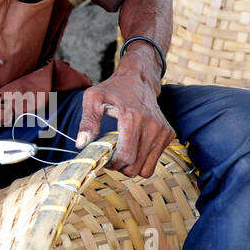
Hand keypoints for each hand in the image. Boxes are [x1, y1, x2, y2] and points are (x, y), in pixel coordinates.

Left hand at [76, 60, 174, 179]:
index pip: (126, 157)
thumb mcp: (94, 98)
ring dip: (133, 166)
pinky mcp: (168, 133)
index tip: (106, 157)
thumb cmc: (114, 89)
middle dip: (121, 167)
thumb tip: (81, 143)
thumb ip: (87, 121)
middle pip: (135, 167)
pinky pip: (155, 160)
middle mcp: (151, 125)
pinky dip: (143, 159)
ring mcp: (162, 130)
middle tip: (113, 155)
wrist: (138, 79)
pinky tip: (135, 146)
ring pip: (146, 169)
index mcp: (132, 118)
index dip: (113, 164)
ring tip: (124, 152)